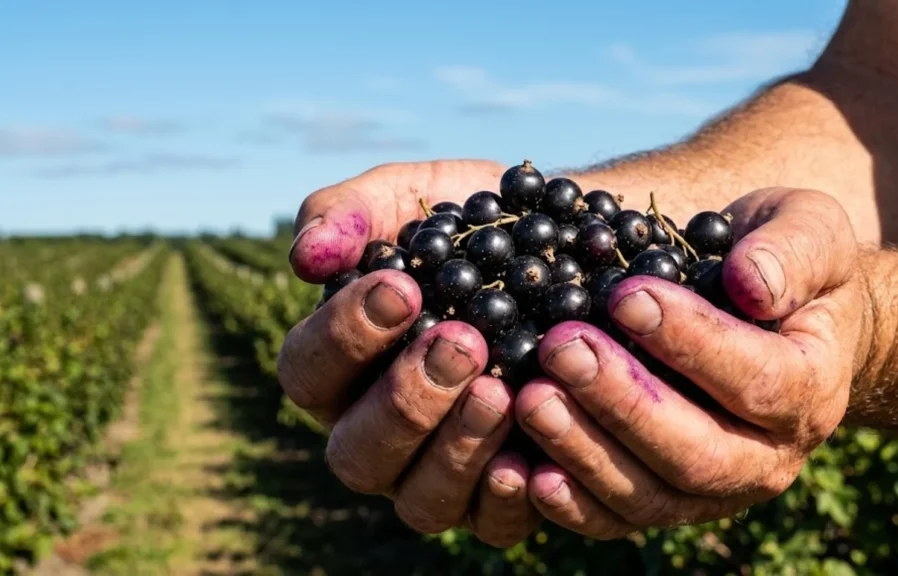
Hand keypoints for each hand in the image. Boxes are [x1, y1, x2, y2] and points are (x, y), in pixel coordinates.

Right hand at [278, 160, 541, 546]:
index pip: (309, 371)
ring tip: (500, 389)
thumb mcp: (410, 195)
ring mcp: (438, 472)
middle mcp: (379, 432)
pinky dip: (506, 499)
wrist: (569, 248)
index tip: (401, 286)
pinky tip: (529, 457)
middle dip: (405, 399)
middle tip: (461, 342)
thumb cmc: (471, 223)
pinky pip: (492, 526)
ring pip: (419, 499)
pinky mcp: (500, 498)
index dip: (344, 336)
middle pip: (356, 453)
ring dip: (454, 448)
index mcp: (342, 370)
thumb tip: (305, 257)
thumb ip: (349, 213)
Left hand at [514, 187, 867, 537]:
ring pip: (648, 495)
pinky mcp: (664, 501)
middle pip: (696, 453)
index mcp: (810, 390)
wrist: (779, 318)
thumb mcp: (811, 232)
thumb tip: (751, 282)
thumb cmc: (789, 268)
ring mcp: (714, 491)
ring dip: (583, 450)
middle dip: (622, 402)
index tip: (625, 295)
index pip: (755, 380)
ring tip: (529, 398)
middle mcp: (767, 458)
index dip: (689, 342)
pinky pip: (616, 518)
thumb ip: (793, 252)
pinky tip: (521, 469)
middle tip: (559, 348)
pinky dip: (569, 503)